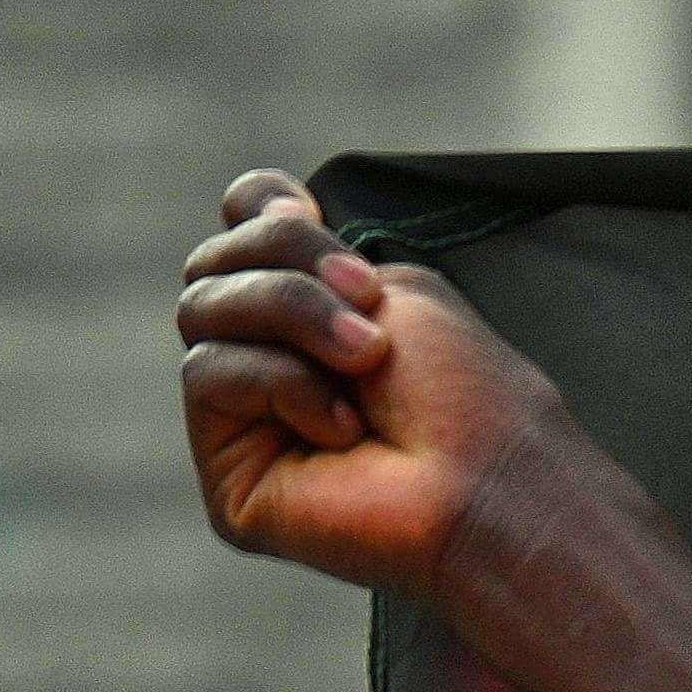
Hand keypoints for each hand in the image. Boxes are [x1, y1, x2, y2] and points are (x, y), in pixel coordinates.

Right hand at [179, 170, 573, 601]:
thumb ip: (312, 246)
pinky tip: (344, 432)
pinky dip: (281, 385)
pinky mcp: (230, 472)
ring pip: (200, 310)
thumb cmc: (466, 395)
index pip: (239, 228)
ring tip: (367, 362)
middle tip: (369, 309)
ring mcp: (246, 419)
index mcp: (315, 316)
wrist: (491, 485)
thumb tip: (257, 206)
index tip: (308, 210)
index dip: (259, 210)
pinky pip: (207, 375)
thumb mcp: (395, 289)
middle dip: (291, 264)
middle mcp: (272, 360)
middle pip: (212, 262)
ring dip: (293, 317)